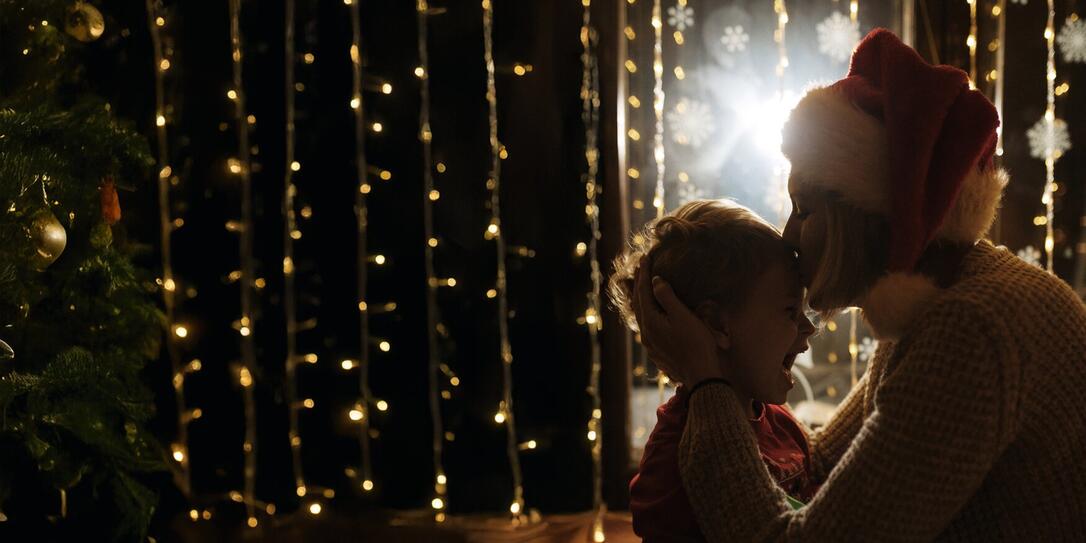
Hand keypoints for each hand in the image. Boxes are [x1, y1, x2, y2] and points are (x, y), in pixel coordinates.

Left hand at [632, 256, 723, 385]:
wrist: (701, 375)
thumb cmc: (696, 344)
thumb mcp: (683, 316)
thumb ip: (667, 297)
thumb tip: (655, 281)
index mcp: (650, 321)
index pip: (643, 291)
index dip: (644, 273)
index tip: (645, 257)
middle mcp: (645, 332)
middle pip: (638, 302)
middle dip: (640, 282)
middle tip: (642, 265)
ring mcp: (649, 343)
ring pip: (640, 315)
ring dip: (641, 297)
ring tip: (642, 284)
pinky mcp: (656, 351)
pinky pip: (646, 325)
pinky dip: (646, 311)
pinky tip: (650, 311)